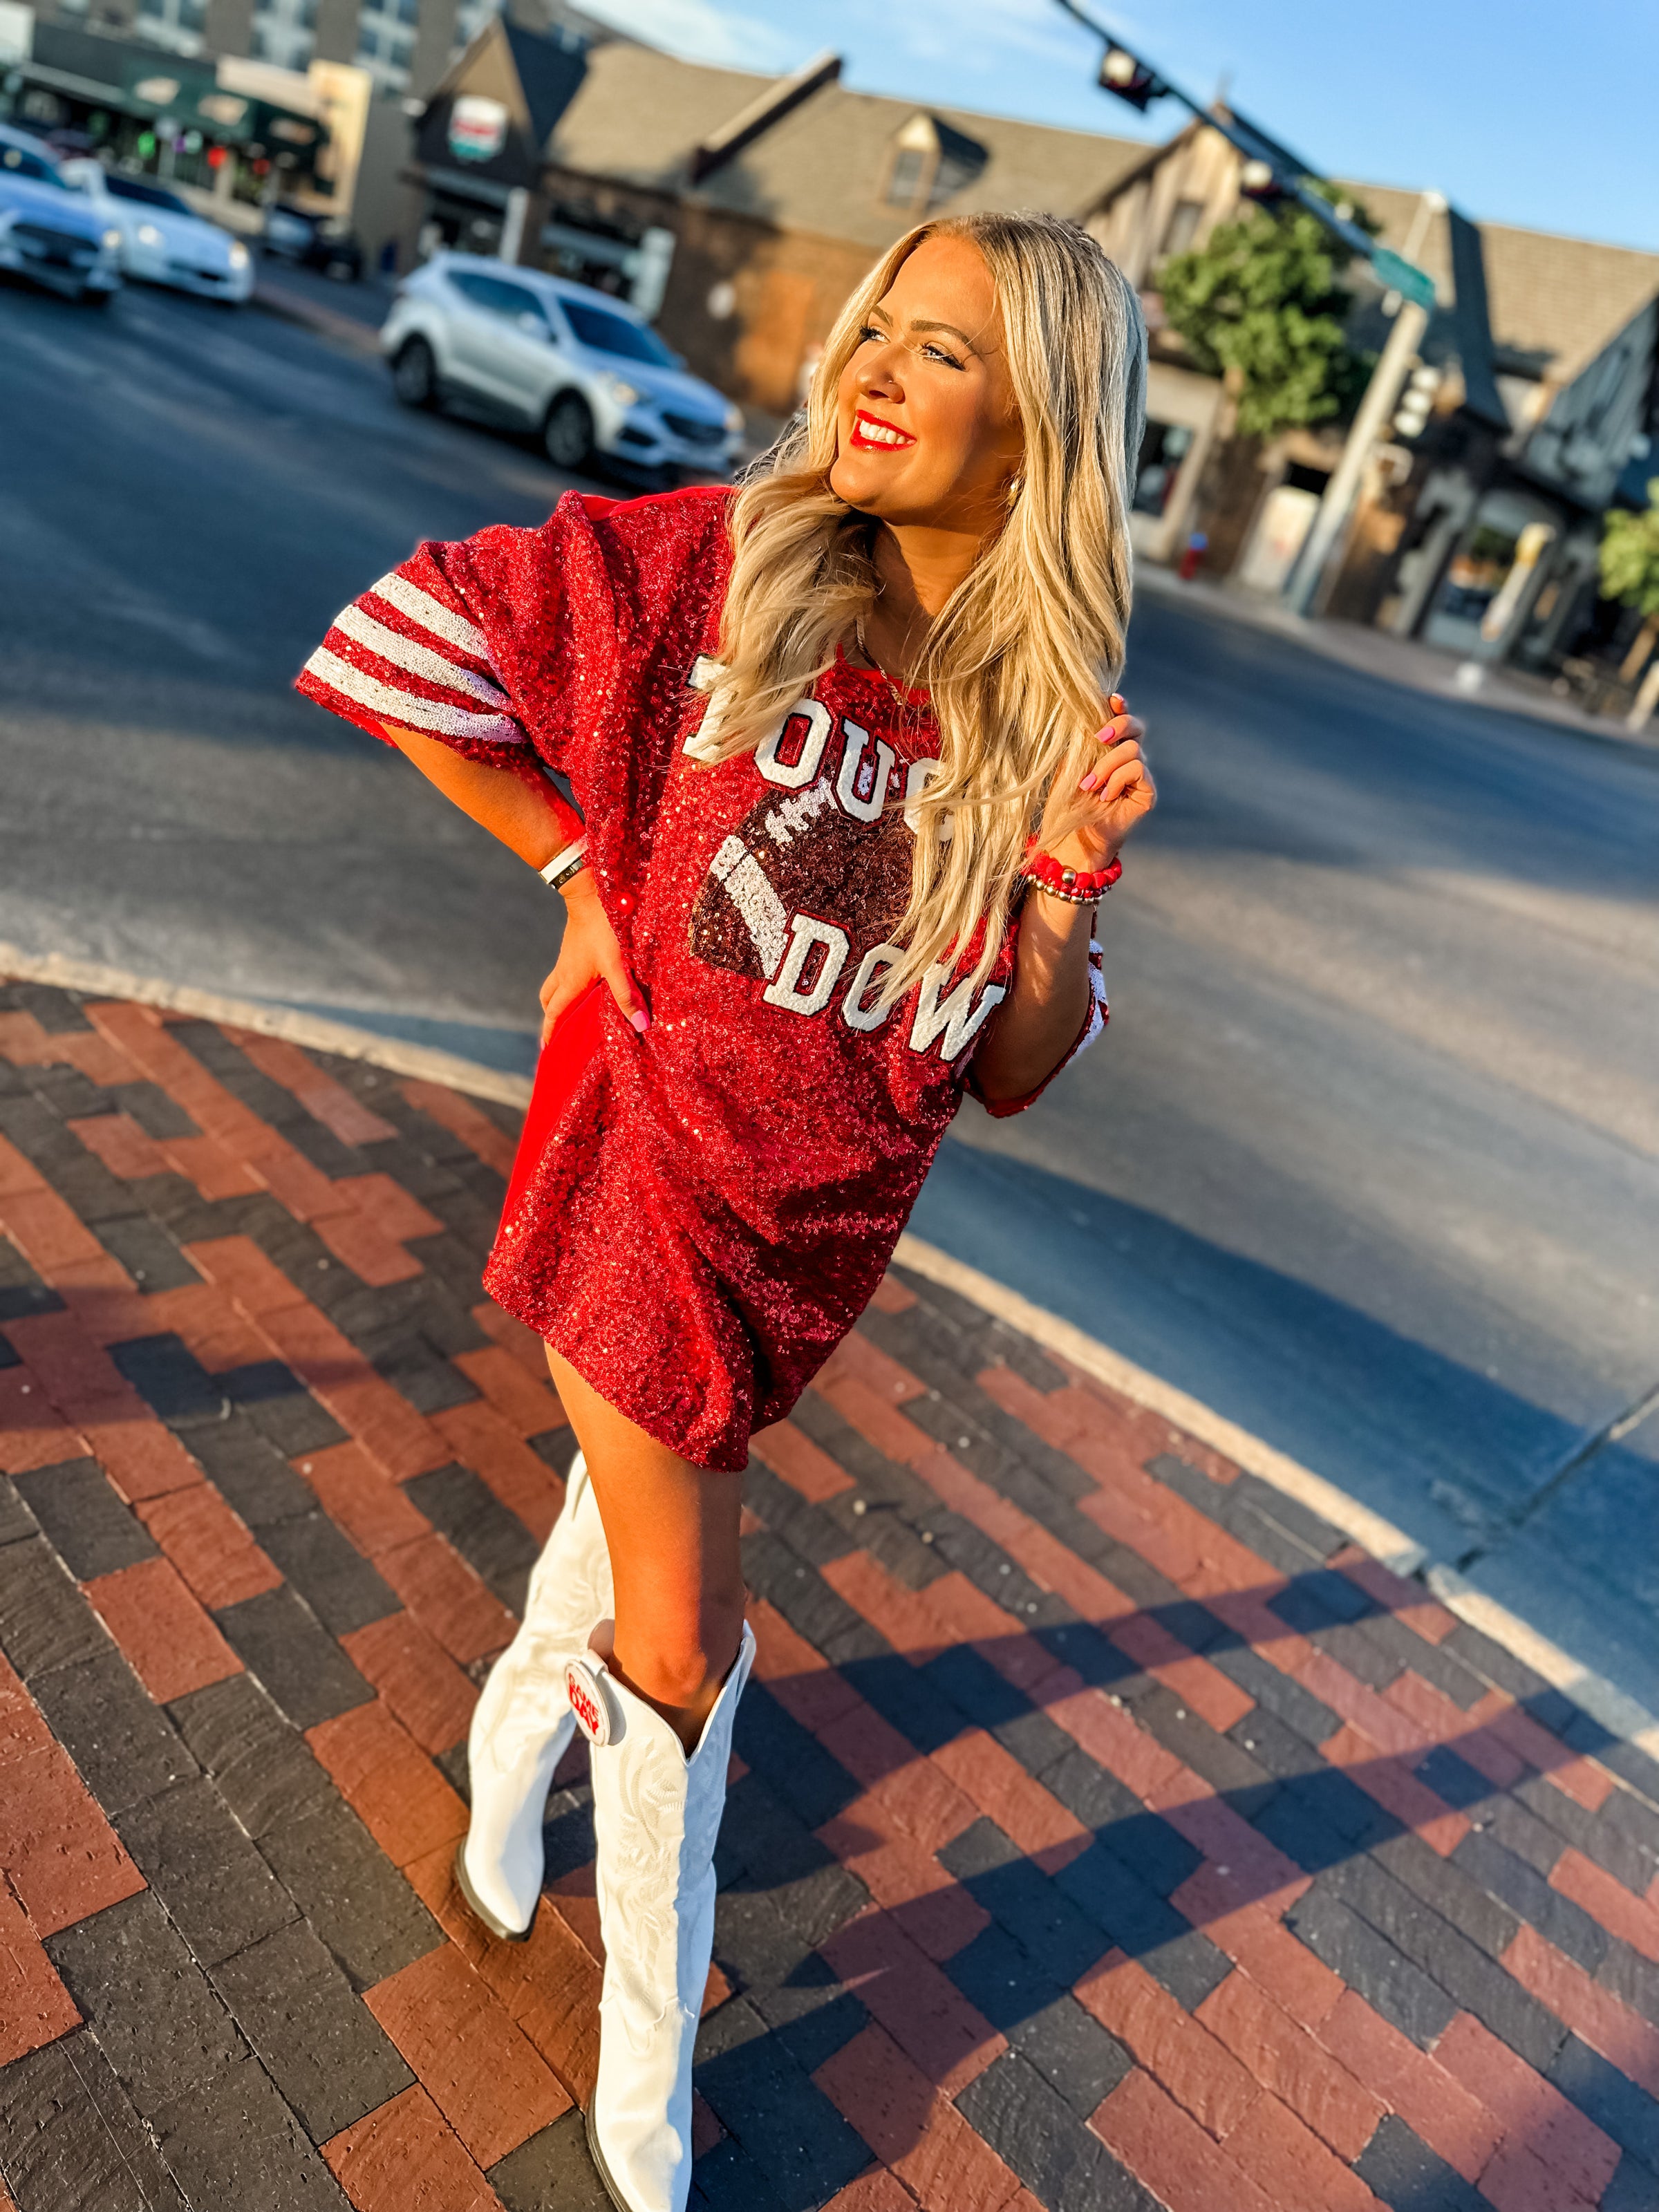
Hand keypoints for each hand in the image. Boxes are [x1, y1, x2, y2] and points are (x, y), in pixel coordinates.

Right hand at [539, 872, 648, 1044]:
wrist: (589, 895)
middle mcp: (563, 973)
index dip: (550, 1031)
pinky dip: (566, 985)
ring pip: (552, 985)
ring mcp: (566, 959)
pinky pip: (562, 973)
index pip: (554, 1013)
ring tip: (570, 1009)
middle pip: (548, 1000)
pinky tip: (585, 982)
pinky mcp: (572, 949)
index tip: (547, 1048)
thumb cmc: (604, 931)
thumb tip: (641, 1025)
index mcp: (571, 982)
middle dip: (551, 1017)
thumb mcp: (617, 965)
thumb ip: (627, 995)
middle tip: (558, 1030)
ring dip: (556, 999)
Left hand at [1038, 694, 1155, 872]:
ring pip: (1133, 750)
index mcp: (1112, 748)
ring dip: (1107, 766)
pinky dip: (1118, 780)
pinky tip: (1105, 795)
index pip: (1122, 719)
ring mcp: (1141, 775)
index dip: (1120, 707)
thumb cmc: (1070, 801)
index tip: (1112, 699)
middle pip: (1136, 726)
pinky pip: (1138, 770)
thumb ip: (1083, 742)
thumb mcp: (1072, 765)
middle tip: (1097, 739)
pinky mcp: (1148, 792)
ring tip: (1089, 785)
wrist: (1075, 836)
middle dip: (1118, 726)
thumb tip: (1086, 714)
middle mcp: (1130, 758)